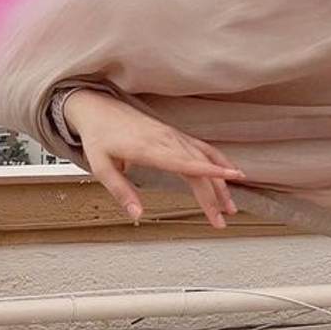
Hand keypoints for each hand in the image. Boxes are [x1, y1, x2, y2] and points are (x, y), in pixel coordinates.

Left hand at [63, 88, 245, 229]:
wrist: (99, 108)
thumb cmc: (100, 136)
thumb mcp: (101, 167)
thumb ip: (121, 191)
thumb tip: (136, 213)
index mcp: (149, 148)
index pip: (185, 162)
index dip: (209, 170)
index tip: (231, 176)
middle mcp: (166, 140)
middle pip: (198, 168)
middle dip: (214, 195)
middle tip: (220, 220)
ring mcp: (173, 136)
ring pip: (205, 159)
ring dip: (220, 182)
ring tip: (230, 206)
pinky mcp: (175, 135)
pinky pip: (203, 148)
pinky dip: (219, 161)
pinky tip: (230, 173)